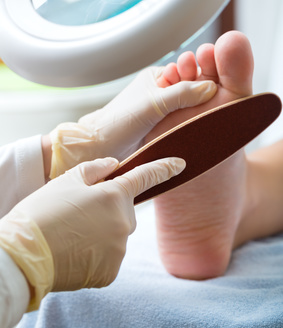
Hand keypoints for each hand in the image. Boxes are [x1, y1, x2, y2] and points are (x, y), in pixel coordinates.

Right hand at [0, 156, 184, 309]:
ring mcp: (120, 248)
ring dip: (103, 231)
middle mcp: (124, 221)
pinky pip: (111, 255)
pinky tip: (78, 250)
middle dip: (110, 208)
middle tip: (81, 213)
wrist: (25, 254)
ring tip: (75, 233)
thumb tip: (115, 165)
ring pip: (117, 233)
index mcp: (115, 194)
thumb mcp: (67, 180)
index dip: (164, 168)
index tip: (180, 164)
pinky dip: (99, 252)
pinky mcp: (112, 270)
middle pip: (125, 209)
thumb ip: (96, 169)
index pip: (146, 176)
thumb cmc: (44, 211)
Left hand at [50, 67, 215, 176]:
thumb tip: (211, 87)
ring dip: (199, 111)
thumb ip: (182, 93)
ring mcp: (164, 111)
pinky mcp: (165, 128)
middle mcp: (162, 92)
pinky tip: (204, 129)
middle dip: (203, 94)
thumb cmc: (120, 120)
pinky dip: (193, 124)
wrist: (102, 146)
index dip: (201, 77)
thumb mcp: (154, 103)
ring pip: (190, 108)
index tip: (215, 84)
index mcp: (157, 78)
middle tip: (217, 99)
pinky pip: (185, 123)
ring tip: (213, 115)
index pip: (188, 72)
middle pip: (191, 90)